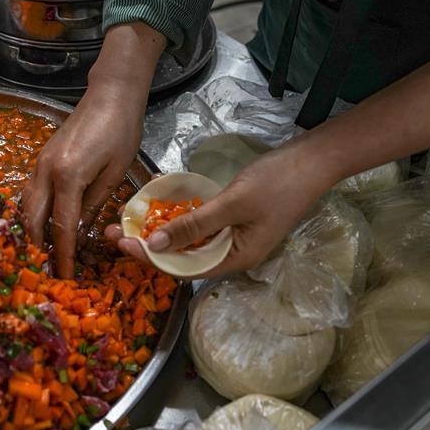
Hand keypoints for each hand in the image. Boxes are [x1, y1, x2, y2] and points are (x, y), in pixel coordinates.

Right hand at [22, 22, 165, 277]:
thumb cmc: (122, 130)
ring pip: (26, 205)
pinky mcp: (42, 158)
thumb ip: (95, 203)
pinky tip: (44, 222)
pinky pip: (30, 192)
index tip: (64, 274)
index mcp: (68, 176)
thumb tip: (80, 231)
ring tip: (43, 250)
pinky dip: (33, 211)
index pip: (61, 226)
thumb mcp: (116, 172)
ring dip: (32, 229)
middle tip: (47, 267)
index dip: (62, 253)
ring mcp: (40, 163)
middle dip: (38, 245)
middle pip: (33, 218)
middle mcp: (46, 171)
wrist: (110, 94)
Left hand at [105, 144, 336, 278]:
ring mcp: (233, 238)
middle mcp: (232, 255)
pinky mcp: (233, 222)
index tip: (121, 243)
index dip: (150, 259)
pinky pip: (199, 229)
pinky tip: (158, 211)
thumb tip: (156, 247)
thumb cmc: (277, 182)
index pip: (183, 269)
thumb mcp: (232, 203)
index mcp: (235, 260)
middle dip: (148, 247)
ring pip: (188, 244)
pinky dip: (178, 222)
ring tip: (128, 223)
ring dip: (159, 234)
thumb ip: (194, 226)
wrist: (314, 160)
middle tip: (115, 231)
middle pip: (182, 259)